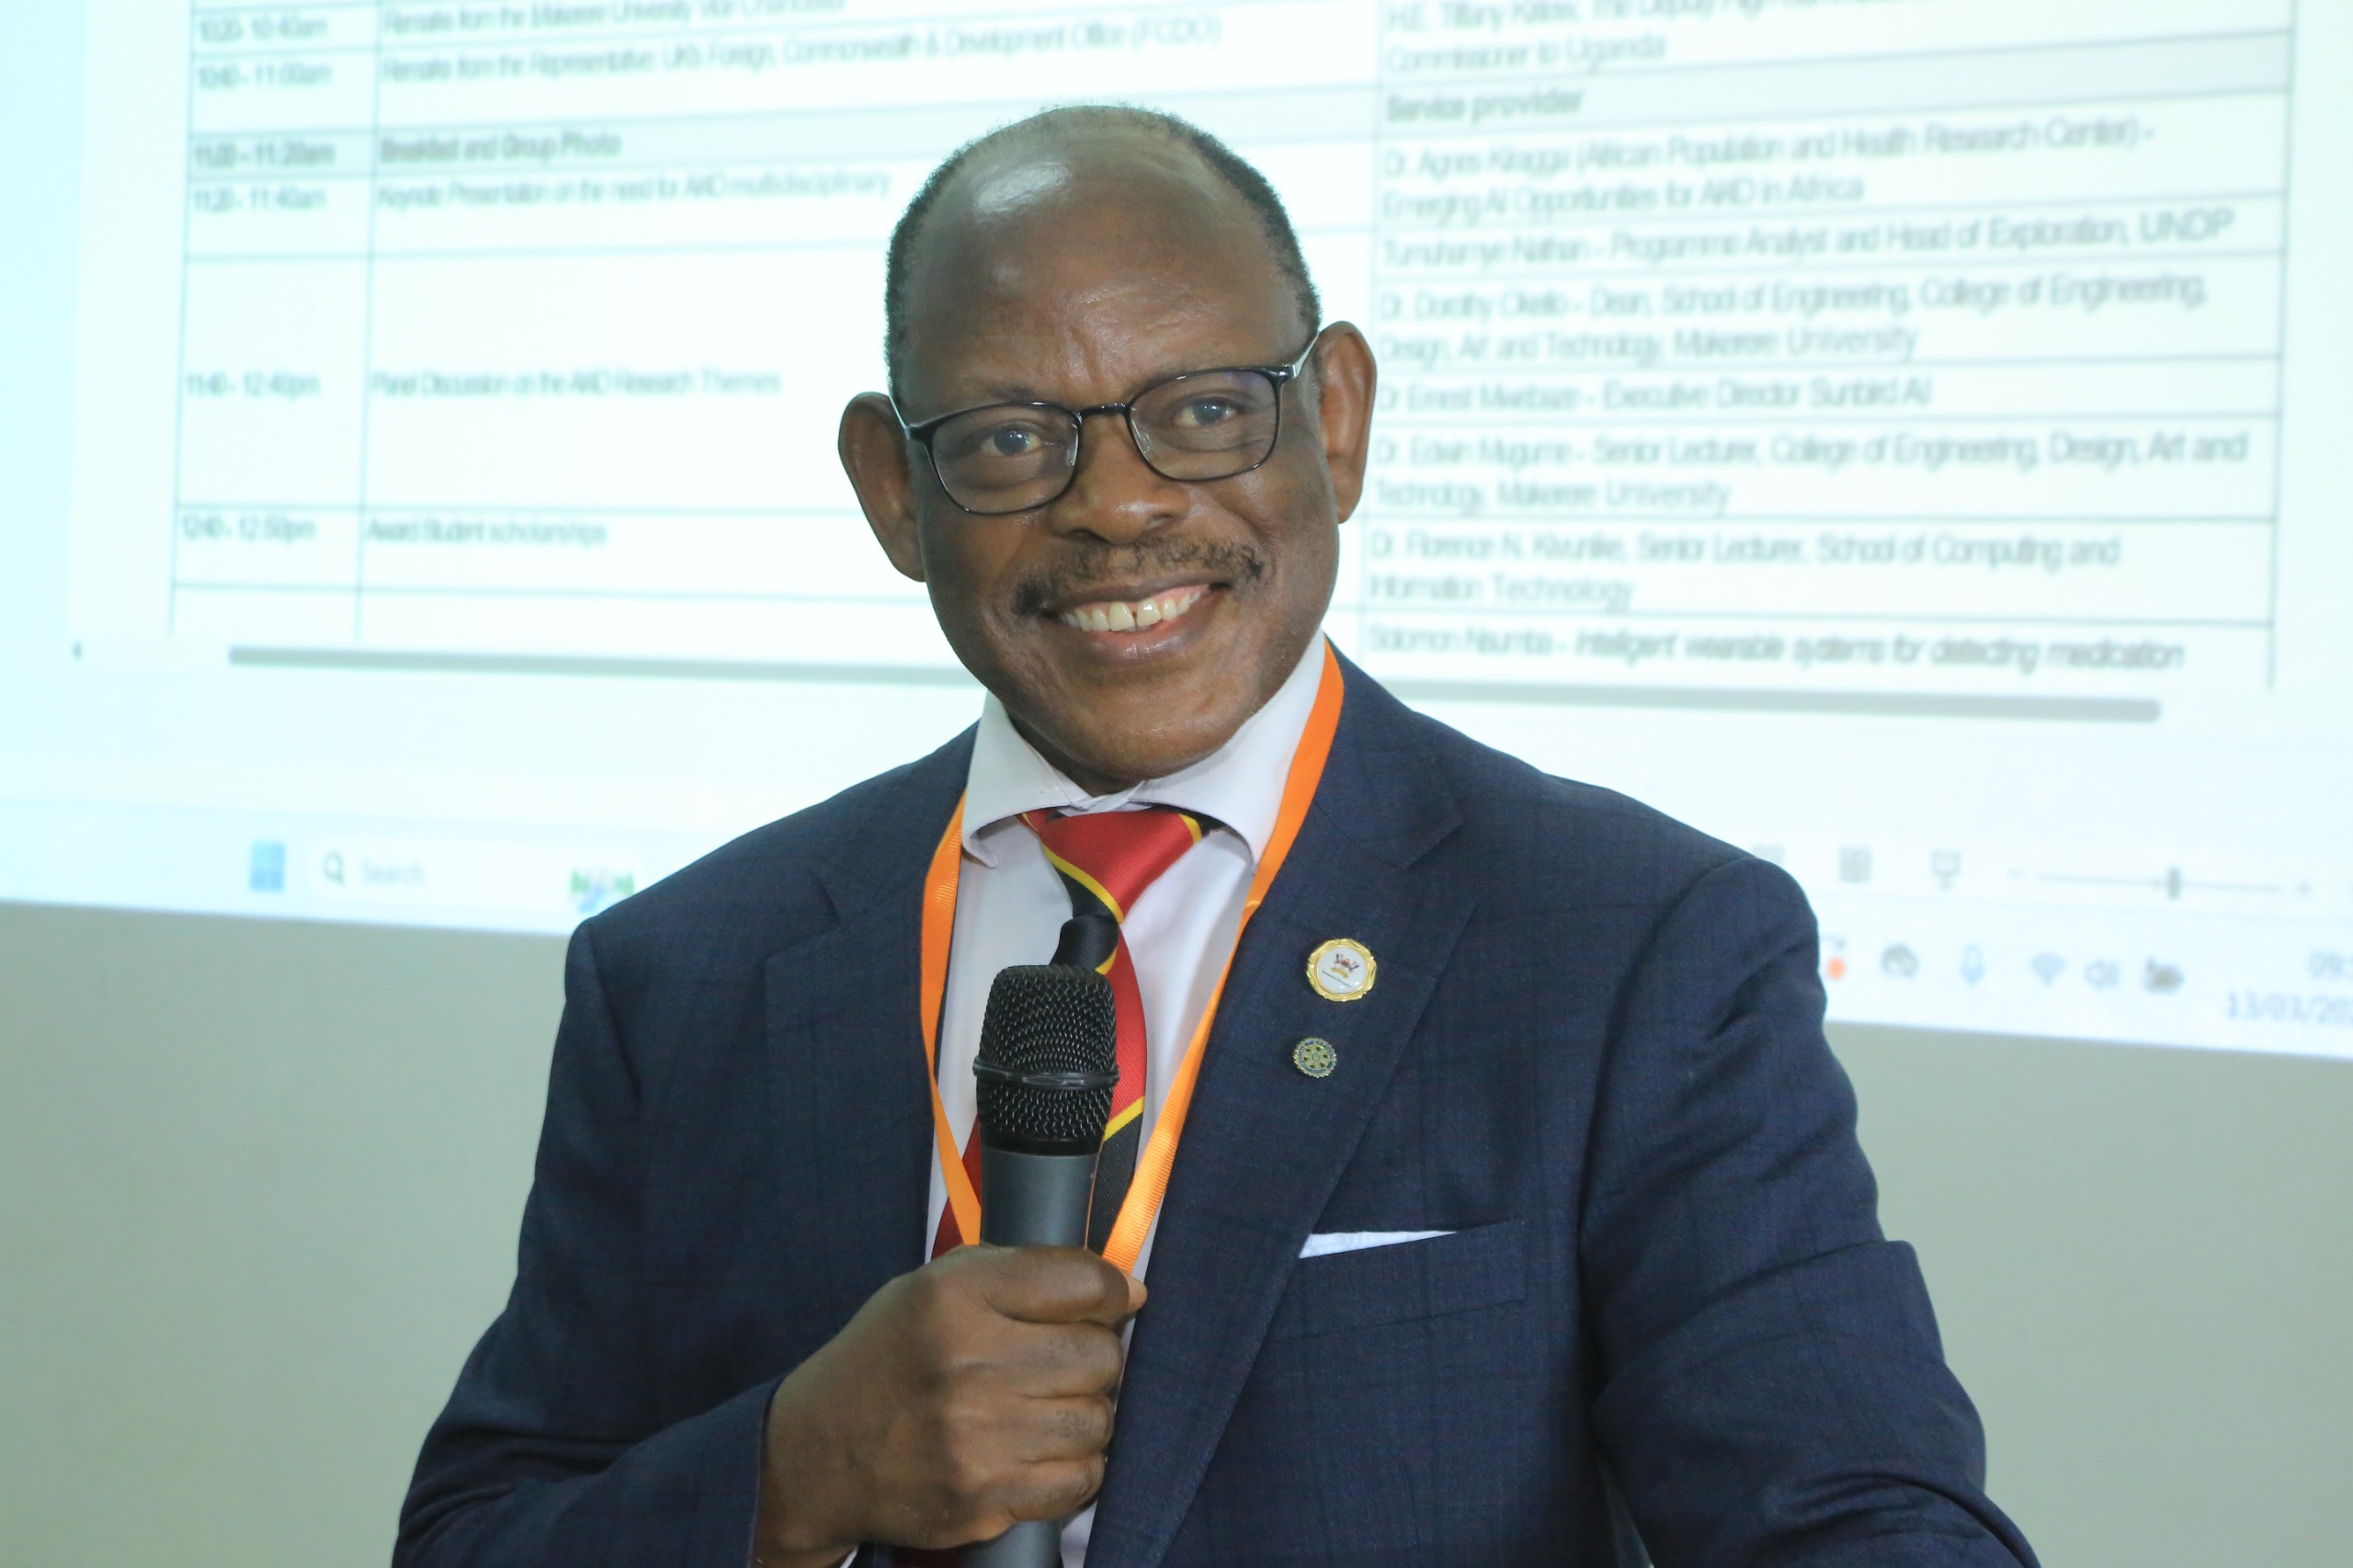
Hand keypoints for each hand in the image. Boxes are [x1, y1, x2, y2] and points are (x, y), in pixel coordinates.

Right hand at [753, 1245, 1145, 1565]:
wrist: (820, 1454)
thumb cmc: (892, 1358)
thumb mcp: (933, 1285)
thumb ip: (1022, 1271)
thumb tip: (1128, 1290)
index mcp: (954, 1297)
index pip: (1083, 1282)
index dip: (1111, 1291)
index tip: (1111, 1301)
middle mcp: (967, 1364)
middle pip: (1100, 1355)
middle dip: (1094, 1355)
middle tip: (1064, 1361)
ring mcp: (977, 1439)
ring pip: (1097, 1420)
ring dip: (1082, 1413)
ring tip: (1044, 1407)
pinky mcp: (985, 1499)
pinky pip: (1082, 1479)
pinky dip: (1073, 1466)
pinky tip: (1038, 1449)